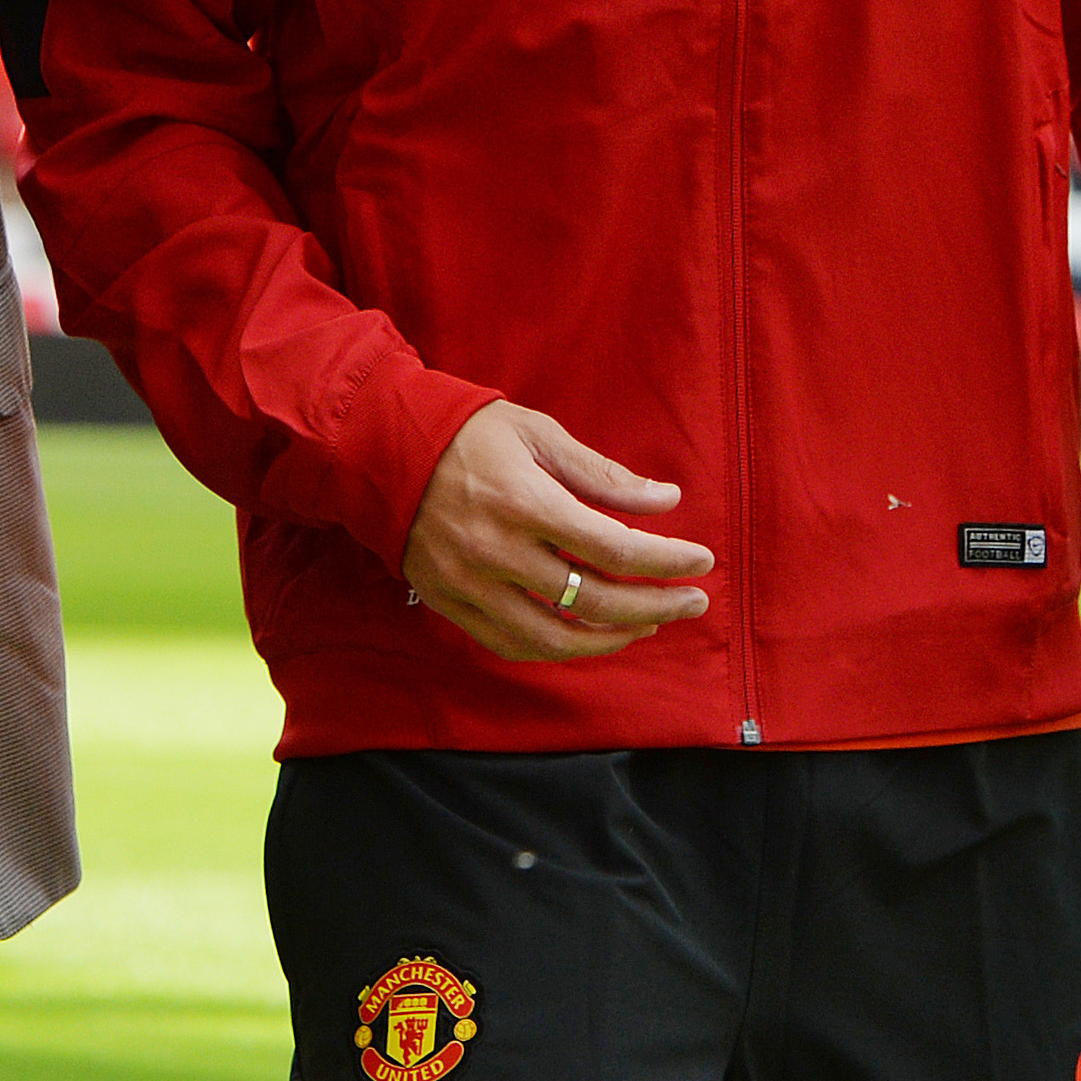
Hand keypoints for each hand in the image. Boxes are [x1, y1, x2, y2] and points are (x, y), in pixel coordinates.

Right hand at [399, 401, 715, 662]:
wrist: (379, 449)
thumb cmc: (467, 433)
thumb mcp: (537, 433)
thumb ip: (601, 474)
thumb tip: (665, 501)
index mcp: (524, 503)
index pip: (613, 549)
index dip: (666, 561)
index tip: (701, 560)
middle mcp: (498, 553)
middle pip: (596, 601)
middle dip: (657, 605)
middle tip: (693, 602)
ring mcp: (471, 586)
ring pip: (557, 639)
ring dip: (612, 638)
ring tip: (648, 624)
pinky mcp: (449, 604)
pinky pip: (513, 645)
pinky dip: (558, 648)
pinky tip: (588, 635)